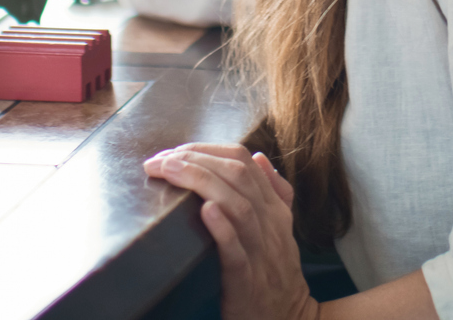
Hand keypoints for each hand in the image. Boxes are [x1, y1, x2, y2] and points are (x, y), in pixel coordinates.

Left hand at [144, 145, 317, 319]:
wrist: (291, 319)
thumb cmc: (276, 273)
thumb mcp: (281, 229)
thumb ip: (273, 192)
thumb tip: (259, 157)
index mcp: (274, 209)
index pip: (245, 162)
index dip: (208, 149)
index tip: (177, 150)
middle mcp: (270, 225)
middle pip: (238, 177)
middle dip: (197, 160)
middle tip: (161, 159)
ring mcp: (260, 253)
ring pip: (239, 207)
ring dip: (202, 183)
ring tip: (171, 171)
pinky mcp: (247, 283)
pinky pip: (236, 252)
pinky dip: (221, 229)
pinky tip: (204, 211)